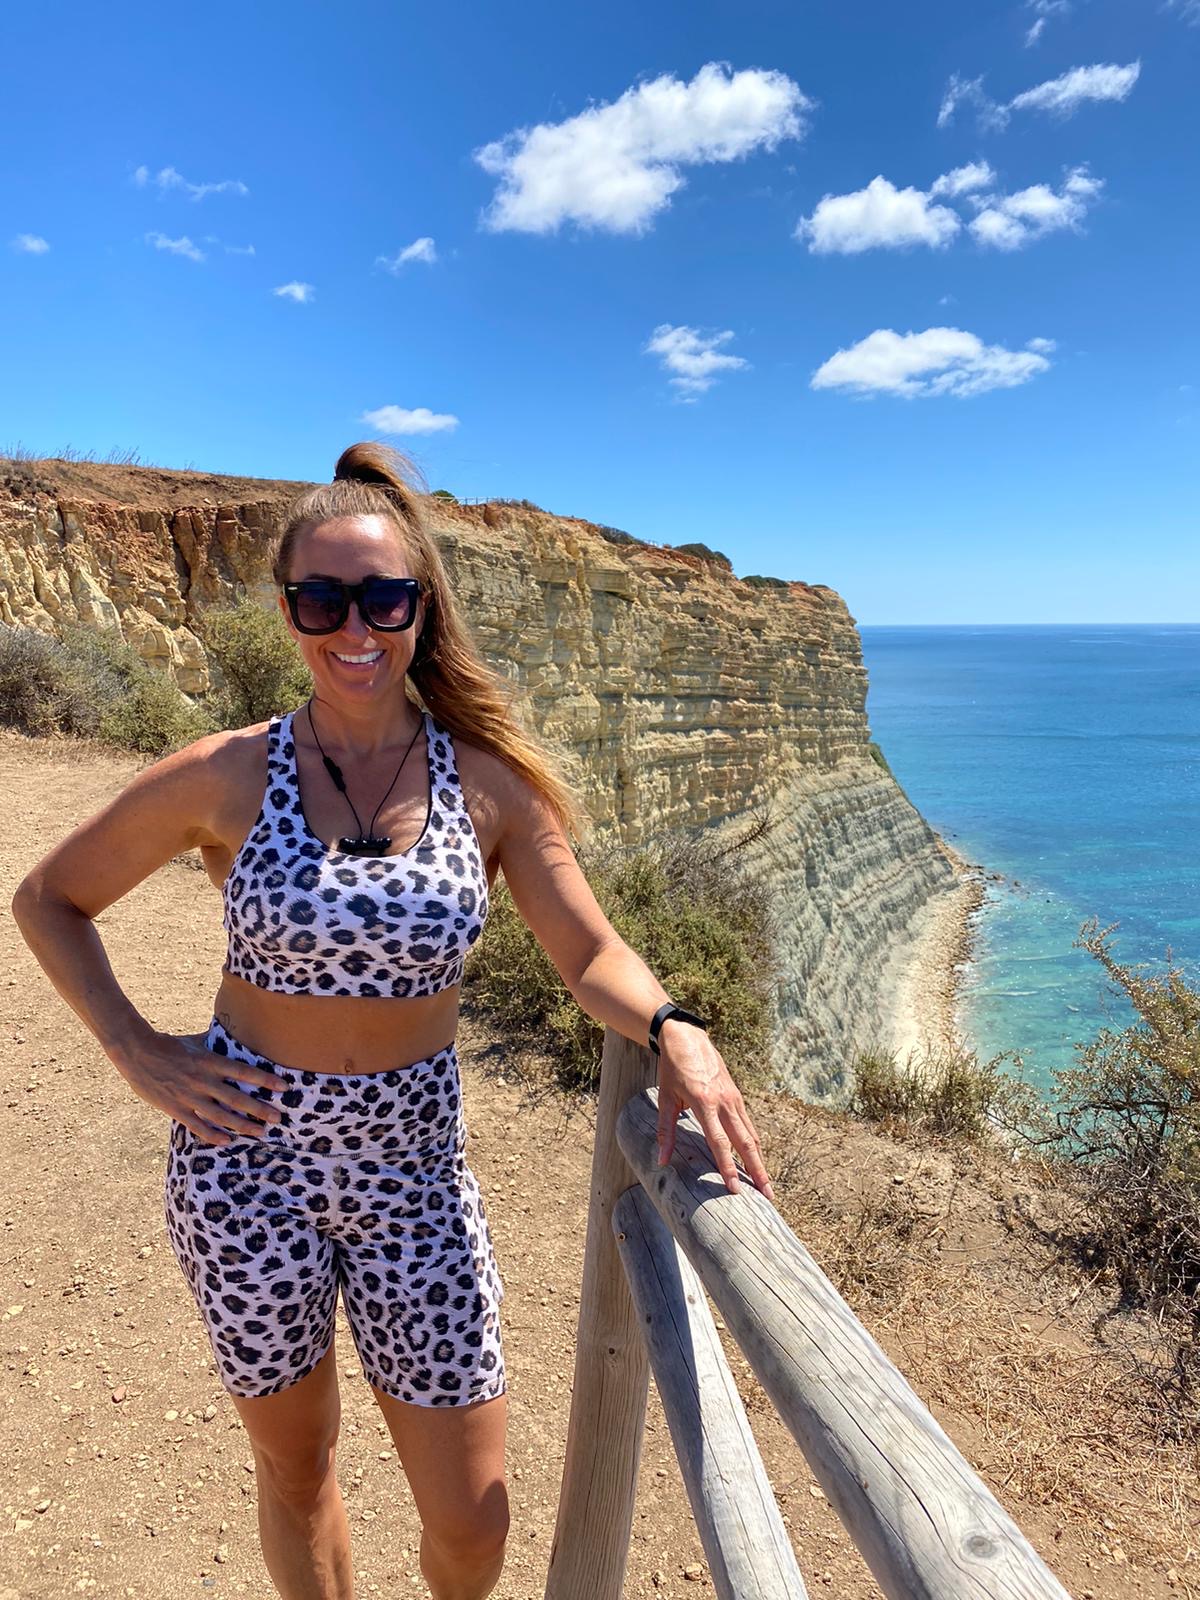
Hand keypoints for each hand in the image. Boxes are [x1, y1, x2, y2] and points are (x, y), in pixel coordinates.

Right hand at [111, 1031, 288, 1146]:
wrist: (137, 1052)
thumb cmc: (170, 1044)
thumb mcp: (197, 1041)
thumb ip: (217, 1044)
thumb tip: (236, 1034)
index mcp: (210, 1062)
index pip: (244, 1072)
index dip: (265, 1080)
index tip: (284, 1087)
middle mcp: (203, 1081)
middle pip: (237, 1098)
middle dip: (260, 1109)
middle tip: (277, 1118)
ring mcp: (189, 1097)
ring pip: (221, 1116)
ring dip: (242, 1126)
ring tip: (260, 1132)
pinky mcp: (175, 1108)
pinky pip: (197, 1126)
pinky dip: (213, 1135)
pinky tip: (227, 1141)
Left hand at [655, 1019, 773, 1200]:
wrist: (687, 1038)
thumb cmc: (673, 1069)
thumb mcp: (666, 1099)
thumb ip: (666, 1132)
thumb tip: (661, 1162)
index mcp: (705, 1104)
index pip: (719, 1143)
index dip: (728, 1168)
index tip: (735, 1190)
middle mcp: (725, 1103)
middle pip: (745, 1143)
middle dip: (757, 1171)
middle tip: (768, 1196)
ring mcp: (734, 1099)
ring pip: (751, 1135)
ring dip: (760, 1161)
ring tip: (767, 1184)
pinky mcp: (737, 1096)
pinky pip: (748, 1125)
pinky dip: (755, 1144)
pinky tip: (757, 1159)